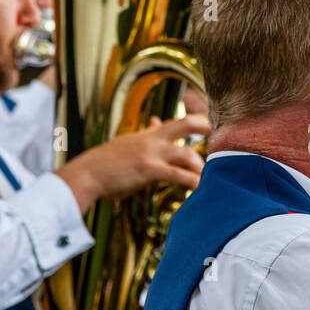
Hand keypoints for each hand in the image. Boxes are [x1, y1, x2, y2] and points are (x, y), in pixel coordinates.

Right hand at [56, 114, 209, 211]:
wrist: (87, 174)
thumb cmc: (107, 163)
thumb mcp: (128, 143)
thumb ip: (146, 133)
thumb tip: (156, 120)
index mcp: (148, 135)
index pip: (177, 121)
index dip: (198, 120)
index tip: (214, 123)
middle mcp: (152, 140)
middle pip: (185, 124)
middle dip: (206, 127)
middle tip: (222, 135)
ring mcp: (151, 153)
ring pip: (186, 153)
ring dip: (200, 166)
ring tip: (206, 178)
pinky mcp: (148, 170)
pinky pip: (177, 175)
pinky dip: (191, 181)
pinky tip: (199, 189)